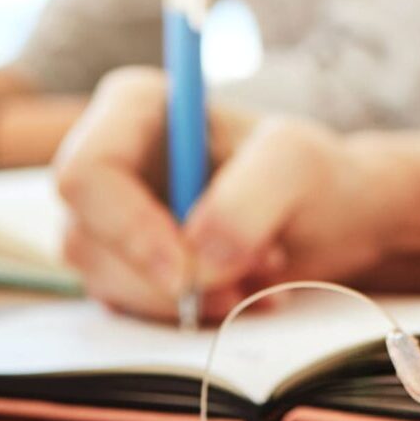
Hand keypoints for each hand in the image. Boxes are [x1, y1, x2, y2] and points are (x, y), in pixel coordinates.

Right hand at [53, 67, 383, 321]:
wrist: (332, 219)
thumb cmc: (311, 174)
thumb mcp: (298, 163)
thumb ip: (252, 196)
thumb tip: (198, 253)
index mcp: (137, 107)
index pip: (86, 172)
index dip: (126, 229)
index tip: (187, 271)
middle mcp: (112, 158)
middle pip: (88, 239)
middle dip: (172, 273)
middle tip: (255, 267)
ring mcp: (110, 216)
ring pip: (107, 281)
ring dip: (188, 296)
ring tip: (261, 270)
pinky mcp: (124, 265)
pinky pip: (131, 308)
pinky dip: (189, 313)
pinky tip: (243, 292)